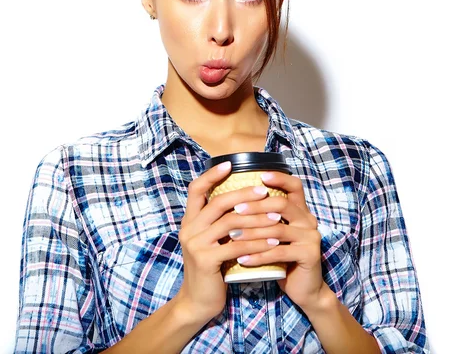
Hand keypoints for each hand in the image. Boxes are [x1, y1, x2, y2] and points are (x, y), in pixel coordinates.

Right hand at [176, 162, 281, 323]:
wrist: (197, 302)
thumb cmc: (210, 269)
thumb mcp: (209, 242)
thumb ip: (217, 223)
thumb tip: (240, 201)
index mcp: (189, 221)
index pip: (196, 189)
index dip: (211, 175)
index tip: (229, 163)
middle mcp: (189, 229)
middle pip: (218, 202)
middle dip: (243, 194)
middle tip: (264, 191)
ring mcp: (196, 244)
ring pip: (230, 222)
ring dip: (255, 218)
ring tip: (275, 216)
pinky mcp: (206, 261)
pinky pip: (237, 246)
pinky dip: (257, 242)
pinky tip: (274, 241)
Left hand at [226, 171, 326, 310]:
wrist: (304, 289)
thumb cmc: (282, 258)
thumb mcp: (273, 235)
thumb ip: (263, 218)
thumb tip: (234, 200)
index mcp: (300, 211)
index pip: (294, 186)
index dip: (278, 178)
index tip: (259, 175)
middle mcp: (308, 220)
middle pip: (282, 204)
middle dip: (256, 206)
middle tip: (235, 210)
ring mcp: (311, 237)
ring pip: (277, 229)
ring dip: (252, 233)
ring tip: (231, 236)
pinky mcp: (310, 255)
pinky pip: (279, 252)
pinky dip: (258, 255)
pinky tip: (242, 259)